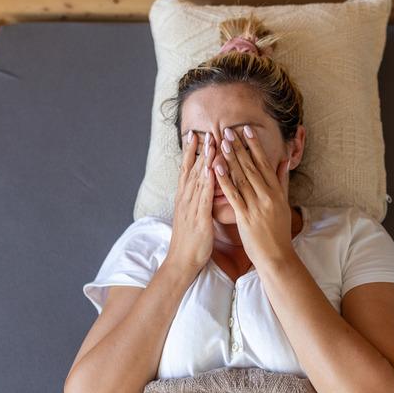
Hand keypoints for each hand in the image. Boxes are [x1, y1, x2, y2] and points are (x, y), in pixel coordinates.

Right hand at [167, 130, 215, 271]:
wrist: (182, 262)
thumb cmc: (190, 243)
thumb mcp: (192, 218)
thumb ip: (197, 203)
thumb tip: (202, 193)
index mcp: (184, 199)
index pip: (187, 171)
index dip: (191, 153)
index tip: (195, 136)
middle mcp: (185, 199)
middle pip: (190, 170)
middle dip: (197, 150)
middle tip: (201, 130)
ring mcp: (190, 207)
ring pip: (197, 178)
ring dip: (203, 159)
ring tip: (209, 141)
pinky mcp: (198, 216)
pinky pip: (203, 195)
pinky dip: (206, 180)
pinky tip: (211, 168)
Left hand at [214, 125, 293, 268]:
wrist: (277, 256)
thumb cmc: (279, 231)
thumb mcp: (284, 203)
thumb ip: (283, 181)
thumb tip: (284, 161)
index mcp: (276, 191)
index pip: (264, 163)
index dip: (254, 146)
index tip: (246, 130)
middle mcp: (268, 195)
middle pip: (251, 167)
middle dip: (239, 148)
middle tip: (228, 131)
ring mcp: (257, 206)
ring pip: (242, 178)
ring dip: (231, 159)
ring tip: (221, 143)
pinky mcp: (246, 216)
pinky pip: (233, 195)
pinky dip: (225, 181)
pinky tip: (216, 168)